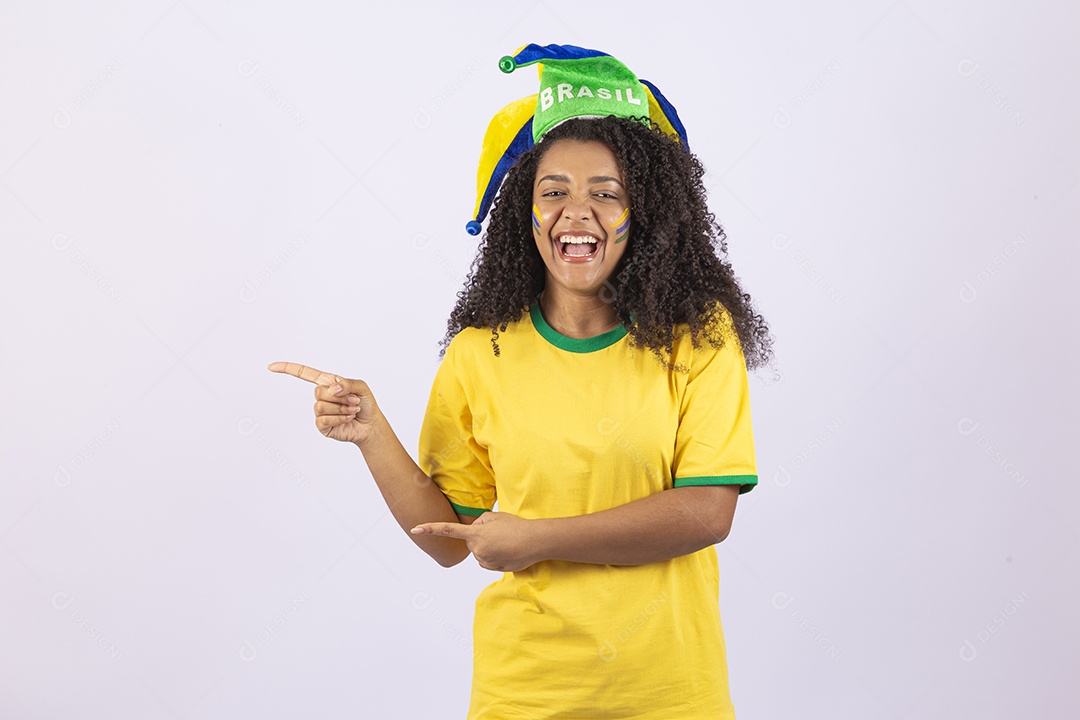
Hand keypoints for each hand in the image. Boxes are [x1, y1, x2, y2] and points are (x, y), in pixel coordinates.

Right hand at [267, 362, 379, 445]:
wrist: (370, 424)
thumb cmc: (365, 403)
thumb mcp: (361, 387)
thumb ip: (348, 383)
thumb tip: (332, 389)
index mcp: (328, 383)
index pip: (304, 374)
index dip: (288, 369)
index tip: (271, 367)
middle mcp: (321, 396)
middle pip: (318, 392)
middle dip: (340, 397)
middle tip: (353, 401)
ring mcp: (320, 412)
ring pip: (321, 406)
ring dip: (341, 408)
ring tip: (352, 410)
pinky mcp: (322, 425)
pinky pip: (324, 419)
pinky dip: (339, 418)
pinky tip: (347, 418)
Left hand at [411, 512, 541, 571]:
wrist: (535, 541)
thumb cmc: (516, 526)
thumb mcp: (495, 517)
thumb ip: (480, 522)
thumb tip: (474, 531)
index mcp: (475, 534)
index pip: (448, 530)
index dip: (430, 529)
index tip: (415, 529)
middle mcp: (476, 549)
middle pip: (471, 543)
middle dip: (481, 538)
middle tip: (499, 533)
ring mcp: (485, 560)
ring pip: (480, 553)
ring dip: (489, 548)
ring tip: (506, 543)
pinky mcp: (494, 568)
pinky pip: (489, 561)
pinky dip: (496, 557)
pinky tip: (509, 552)